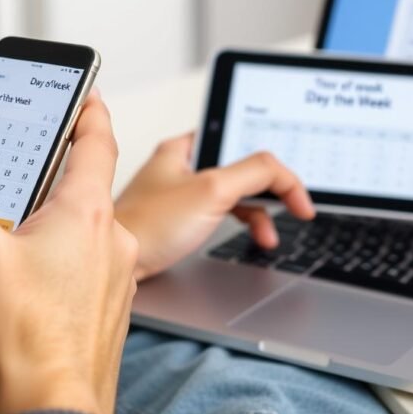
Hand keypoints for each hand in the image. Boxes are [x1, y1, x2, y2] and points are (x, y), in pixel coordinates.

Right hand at [0, 93, 137, 413]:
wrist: (43, 411)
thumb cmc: (22, 336)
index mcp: (88, 214)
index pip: (95, 141)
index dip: (87, 110)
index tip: (85, 93)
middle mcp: (106, 244)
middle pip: (62, 196)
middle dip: (18, 192)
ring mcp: (101, 282)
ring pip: (46, 244)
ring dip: (1, 244)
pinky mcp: (88, 316)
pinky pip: (44, 283)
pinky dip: (7, 281)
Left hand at [115, 133, 314, 279]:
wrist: (116, 270)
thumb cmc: (148, 227)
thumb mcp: (211, 190)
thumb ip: (254, 172)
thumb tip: (283, 172)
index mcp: (184, 148)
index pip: (242, 143)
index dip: (274, 166)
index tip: (296, 193)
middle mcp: (180, 167)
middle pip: (240, 168)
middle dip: (269, 191)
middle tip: (292, 208)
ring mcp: (178, 195)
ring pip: (233, 194)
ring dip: (257, 213)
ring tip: (268, 235)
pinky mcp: (177, 221)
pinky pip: (220, 214)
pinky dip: (240, 224)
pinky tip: (250, 239)